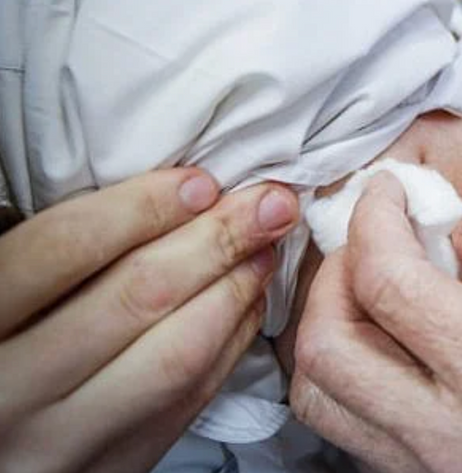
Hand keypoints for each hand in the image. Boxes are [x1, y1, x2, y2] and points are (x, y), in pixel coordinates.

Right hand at [0, 168, 298, 472]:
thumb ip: (51, 255)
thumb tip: (163, 195)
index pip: (64, 249)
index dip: (142, 209)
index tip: (201, 183)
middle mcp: (10, 391)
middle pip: (138, 298)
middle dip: (217, 241)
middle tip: (270, 204)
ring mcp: (60, 440)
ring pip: (177, 356)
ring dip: (235, 292)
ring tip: (266, 250)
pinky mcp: (111, 468)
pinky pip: (188, 401)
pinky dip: (230, 343)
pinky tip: (248, 302)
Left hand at [290, 174, 461, 472]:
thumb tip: (458, 235)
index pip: (391, 285)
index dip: (374, 220)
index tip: (387, 191)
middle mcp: (451, 437)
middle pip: (327, 346)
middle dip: (332, 270)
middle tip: (367, 234)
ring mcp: (431, 471)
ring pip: (319, 396)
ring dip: (328, 323)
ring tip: (368, 282)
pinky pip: (349, 425)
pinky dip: (347, 368)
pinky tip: (385, 335)